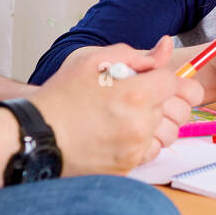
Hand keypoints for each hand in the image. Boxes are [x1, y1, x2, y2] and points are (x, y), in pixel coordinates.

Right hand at [29, 36, 202, 175]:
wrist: (37, 135)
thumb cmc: (62, 95)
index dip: (165, 79)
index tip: (153, 81)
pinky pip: (151, 152)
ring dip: (157, 123)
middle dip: (164, 100)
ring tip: (130, 116)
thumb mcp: (93, 60)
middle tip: (140, 98)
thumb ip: (135, 55)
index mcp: (136, 93)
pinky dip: (143, 142)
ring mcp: (135, 148)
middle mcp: (140, 123)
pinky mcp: (128, 166)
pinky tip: (122, 133)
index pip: (175, 83)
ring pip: (169, 133)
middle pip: (178, 110)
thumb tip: (165, 47)